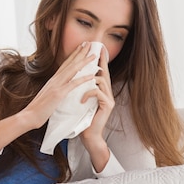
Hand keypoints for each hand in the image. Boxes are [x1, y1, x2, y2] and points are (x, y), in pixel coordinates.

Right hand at [22, 41, 97, 129]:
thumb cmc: (38, 109)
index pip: (65, 64)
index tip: (81, 47)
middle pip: (70, 63)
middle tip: (89, 43)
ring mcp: (56, 85)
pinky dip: (83, 79)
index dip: (73, 55)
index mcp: (53, 80)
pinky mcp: (58, 94)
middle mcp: (54, 79)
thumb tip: (61, 88)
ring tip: (94, 55)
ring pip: (73, 69)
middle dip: (80, 52)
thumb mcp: (48, 96)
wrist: (29, 116)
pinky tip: (92, 76)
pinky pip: (73, 84)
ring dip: (84, 61)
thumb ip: (55, 90)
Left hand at [79, 47, 114, 169]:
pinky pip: (97, 91)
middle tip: (96, 50)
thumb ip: (81, 88)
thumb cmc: (82, 119)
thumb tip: (74, 76)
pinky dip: (87, 94)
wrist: (88, 136)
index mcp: (100, 90)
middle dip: (99, 61)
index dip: (98, 59)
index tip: (96, 47)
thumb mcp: (80, 100)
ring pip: (101, 80)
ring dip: (89, 80)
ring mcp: (109, 98)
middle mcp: (107, 92)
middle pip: (104, 72)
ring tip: (81, 86)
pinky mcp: (107, 105)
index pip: (100, 71)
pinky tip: (81, 101)